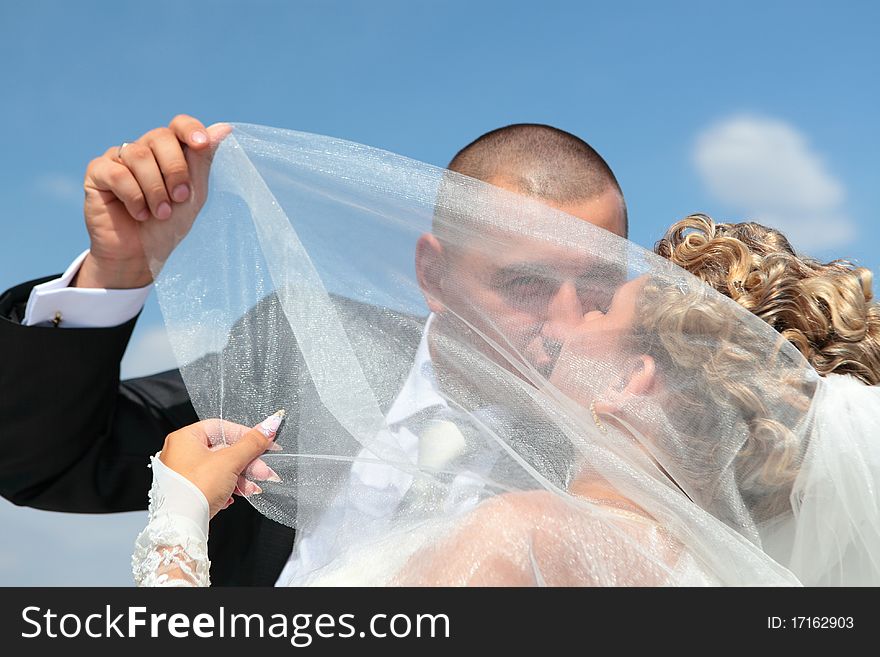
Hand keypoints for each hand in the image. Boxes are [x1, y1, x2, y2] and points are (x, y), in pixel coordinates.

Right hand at [75, 115, 231, 288]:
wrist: (140, 255)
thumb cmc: (167, 226)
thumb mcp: (192, 195)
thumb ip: (202, 161)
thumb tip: (224, 128)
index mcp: (168, 152)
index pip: (178, 125)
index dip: (190, 130)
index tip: (202, 144)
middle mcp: (142, 149)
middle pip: (160, 137)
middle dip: (175, 170)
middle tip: (179, 198)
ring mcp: (118, 158)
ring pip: (139, 155)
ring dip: (155, 189)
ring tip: (160, 213)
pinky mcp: (97, 172)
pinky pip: (117, 173)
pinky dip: (133, 197)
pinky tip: (138, 213)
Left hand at [159, 413, 283, 517]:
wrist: (181, 527)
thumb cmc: (195, 490)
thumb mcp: (230, 461)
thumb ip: (252, 443)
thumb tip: (269, 425)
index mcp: (184, 439)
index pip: (221, 428)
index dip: (246, 435)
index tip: (263, 442)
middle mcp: (180, 454)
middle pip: (223, 450)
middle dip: (247, 463)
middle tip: (263, 470)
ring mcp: (182, 474)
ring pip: (220, 469)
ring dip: (240, 478)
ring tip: (252, 488)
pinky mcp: (187, 492)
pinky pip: (212, 484)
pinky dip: (227, 488)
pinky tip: (235, 496)